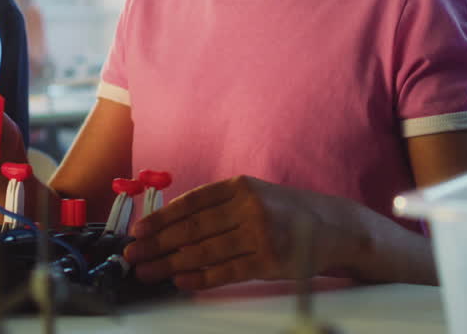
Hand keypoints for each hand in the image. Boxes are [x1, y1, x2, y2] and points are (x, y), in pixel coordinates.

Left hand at [122, 175, 354, 289]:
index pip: (191, 202)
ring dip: (171, 263)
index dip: (161, 217)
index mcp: (238, 186)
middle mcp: (248, 206)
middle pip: (193, 228)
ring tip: (148, 271)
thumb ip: (218, 206)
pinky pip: (226, 271)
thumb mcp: (252, 195)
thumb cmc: (283, 211)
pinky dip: (200, 277)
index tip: (138, 231)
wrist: (333, 225)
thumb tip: (172, 227)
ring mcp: (260, 233)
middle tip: (133, 255)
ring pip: (205, 250)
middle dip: (158, 243)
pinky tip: (180, 281)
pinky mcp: (269, 260)